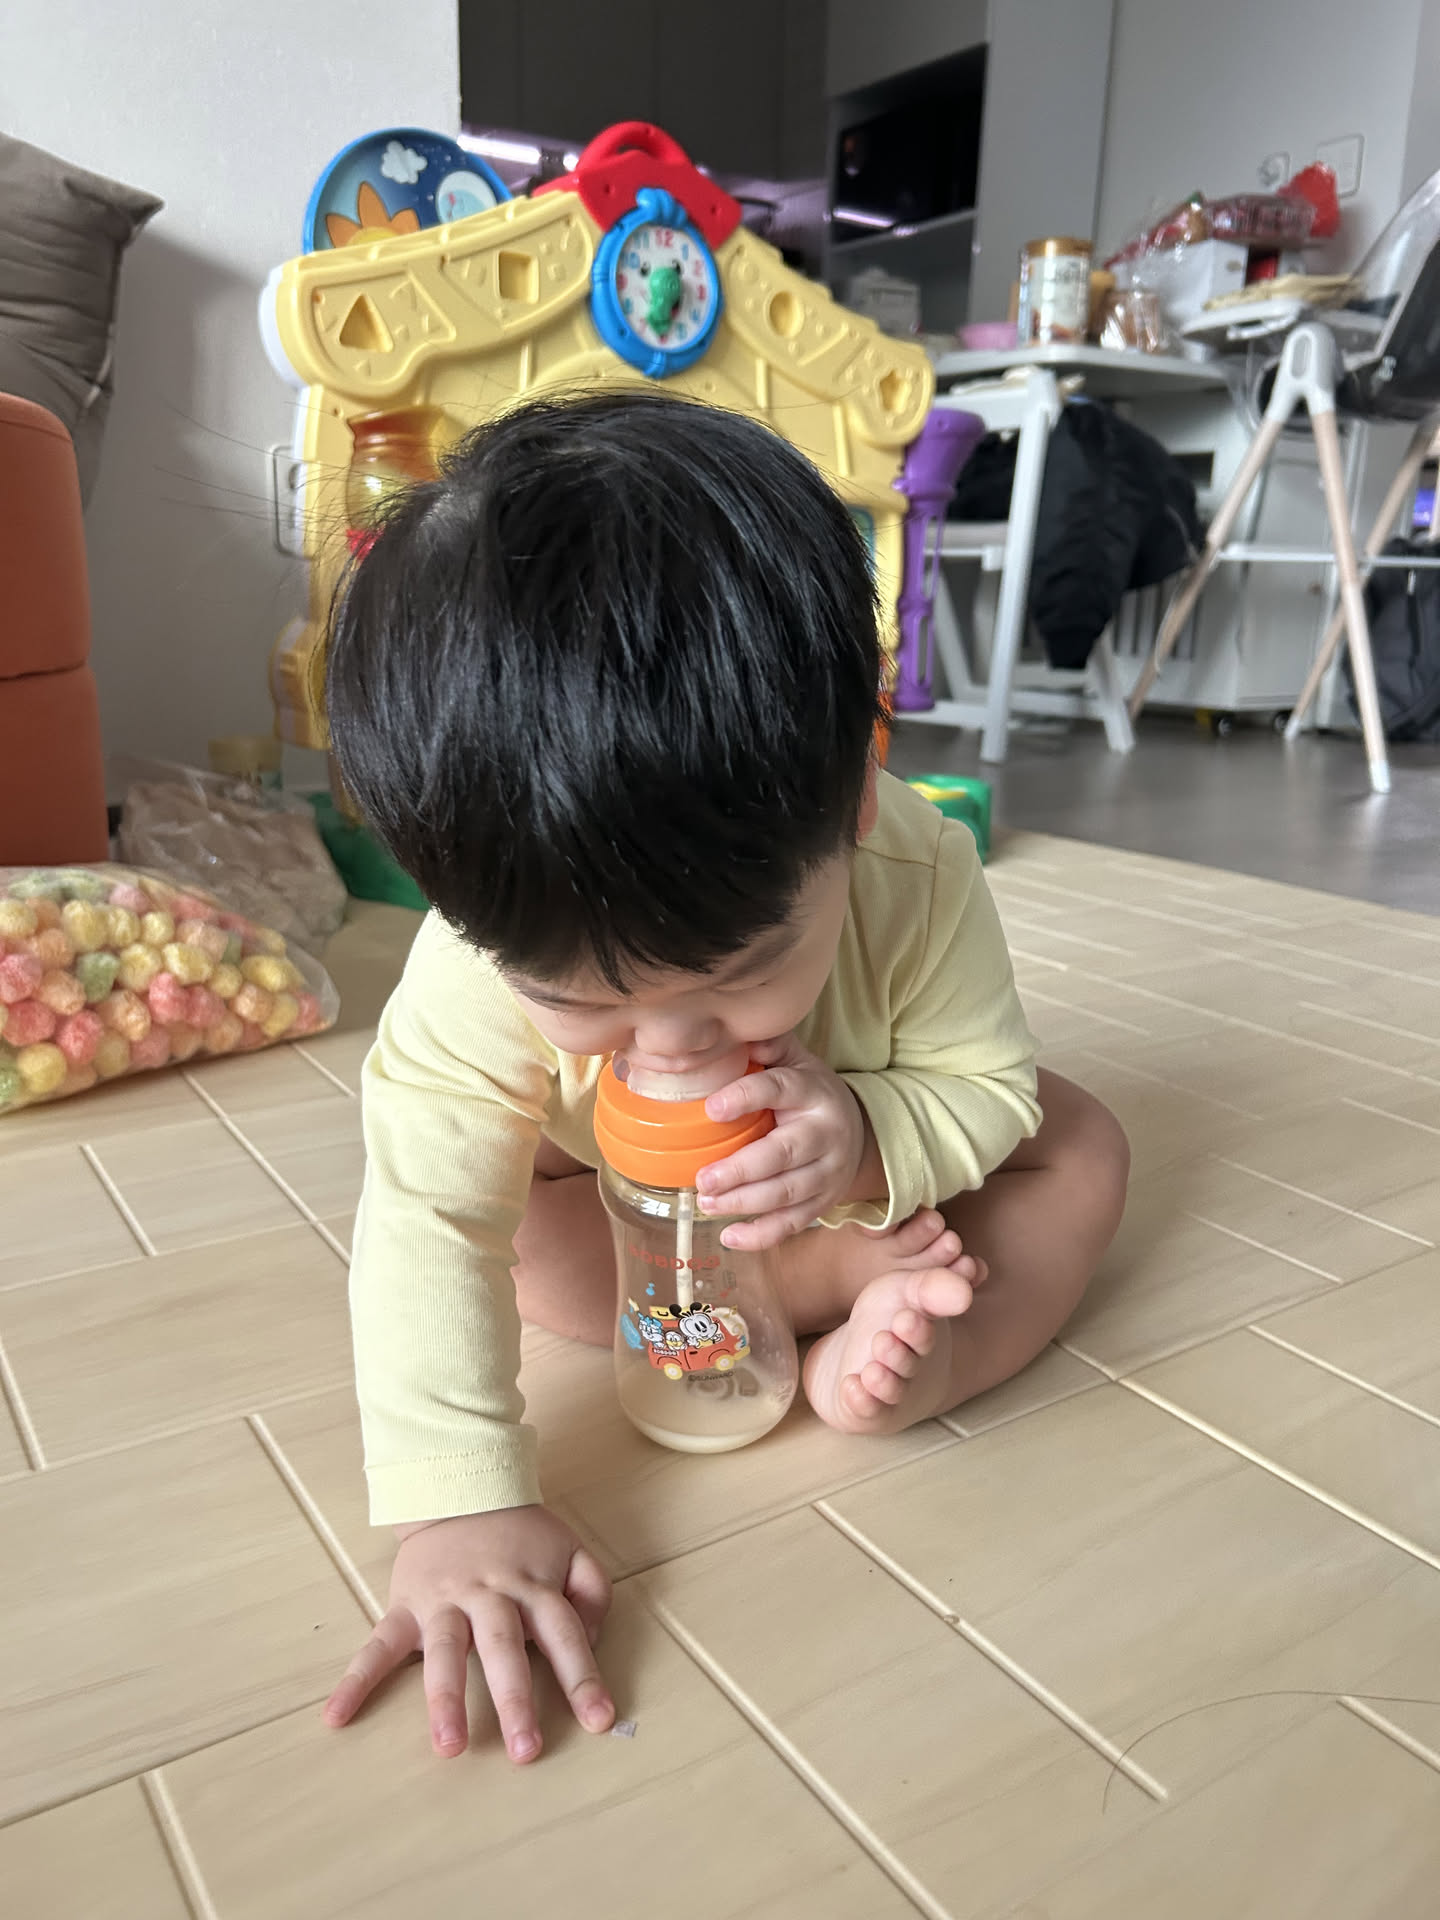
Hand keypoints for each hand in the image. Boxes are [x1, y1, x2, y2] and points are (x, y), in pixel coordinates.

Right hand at [323, 1505, 614, 1762]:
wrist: (459, 1488)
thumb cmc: (521, 1535)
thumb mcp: (570, 1550)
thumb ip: (592, 1592)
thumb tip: (592, 1641)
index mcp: (532, 1584)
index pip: (564, 1632)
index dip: (583, 1676)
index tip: (599, 1721)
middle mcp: (489, 1594)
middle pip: (503, 1647)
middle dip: (514, 1699)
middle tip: (525, 1750)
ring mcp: (443, 1600)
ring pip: (445, 1650)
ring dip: (446, 1699)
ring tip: (449, 1746)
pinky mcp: (405, 1606)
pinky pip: (378, 1644)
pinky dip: (356, 1679)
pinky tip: (336, 1715)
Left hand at [696, 1033, 867, 1248]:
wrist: (858, 1132)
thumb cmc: (809, 1093)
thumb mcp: (798, 1062)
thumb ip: (772, 1046)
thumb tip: (741, 1034)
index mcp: (814, 1092)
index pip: (780, 1090)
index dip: (746, 1097)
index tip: (711, 1108)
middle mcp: (825, 1134)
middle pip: (783, 1154)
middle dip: (741, 1170)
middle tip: (703, 1179)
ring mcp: (827, 1174)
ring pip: (786, 1194)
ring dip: (744, 1203)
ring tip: (706, 1201)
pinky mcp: (822, 1203)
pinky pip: (792, 1225)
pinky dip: (761, 1236)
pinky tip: (730, 1237)